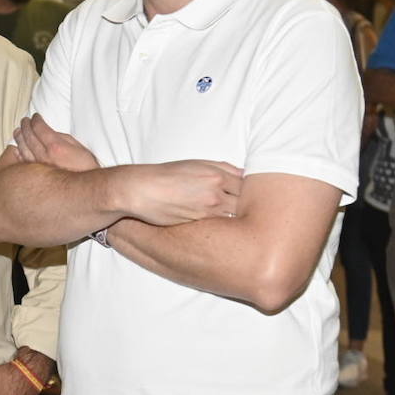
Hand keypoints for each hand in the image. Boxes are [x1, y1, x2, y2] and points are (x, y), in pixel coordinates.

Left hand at [13, 115, 98, 171]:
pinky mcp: (35, 177)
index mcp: (55, 146)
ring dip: (19, 138)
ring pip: (22, 149)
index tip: (35, 117)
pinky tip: (18, 150)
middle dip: (25, 126)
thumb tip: (49, 132)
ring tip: (18, 132)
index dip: (36, 120)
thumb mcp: (79, 147)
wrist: (85, 191)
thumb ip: (62, 138)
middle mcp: (44, 156)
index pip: (39, 127)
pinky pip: (23, 162)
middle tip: (24, 121)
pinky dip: (19, 153)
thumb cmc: (85, 169)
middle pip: (28, 136)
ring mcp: (38, 168)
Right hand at [117, 159, 242, 226]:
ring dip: (238, 220)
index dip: (249, 193)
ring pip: (234, 217)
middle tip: (252, 215)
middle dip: (247, 208)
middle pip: (244, 203)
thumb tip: (241, 174)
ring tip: (241, 226)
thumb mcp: (194, 164)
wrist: (141, 189)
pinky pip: (219, 226)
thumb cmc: (166, 175)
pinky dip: (223, 228)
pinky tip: (223, 231)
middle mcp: (216, 191)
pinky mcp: (199, 222)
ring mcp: (209, 208)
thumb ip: (220, 168)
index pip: (246, 186)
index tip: (250, 199)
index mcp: (217, 174)